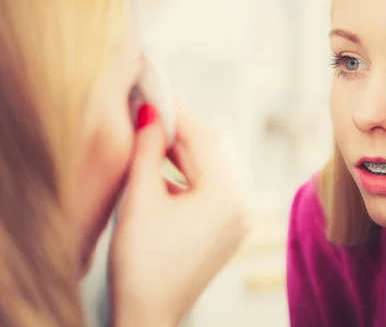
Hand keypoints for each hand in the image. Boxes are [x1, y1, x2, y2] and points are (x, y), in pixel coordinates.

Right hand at [109, 103, 248, 326]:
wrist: (147, 317)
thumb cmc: (141, 264)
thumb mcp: (140, 199)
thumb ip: (147, 150)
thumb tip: (151, 111)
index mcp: (225, 196)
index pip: (201, 138)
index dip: (176, 111)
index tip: (157, 88)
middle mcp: (238, 206)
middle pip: (206, 155)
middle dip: (176, 133)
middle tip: (148, 109)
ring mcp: (234, 221)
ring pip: (205, 173)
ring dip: (178, 156)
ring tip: (149, 137)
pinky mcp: (223, 232)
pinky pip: (206, 193)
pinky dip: (184, 180)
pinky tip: (160, 171)